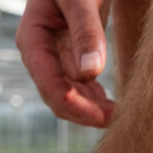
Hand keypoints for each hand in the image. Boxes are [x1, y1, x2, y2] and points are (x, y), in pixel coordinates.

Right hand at [16, 0, 113, 126]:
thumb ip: (85, 32)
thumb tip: (90, 74)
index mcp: (33, 39)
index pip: (50, 85)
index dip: (75, 106)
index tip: (103, 116)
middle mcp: (39, 53)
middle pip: (57, 96)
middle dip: (84, 112)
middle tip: (117, 120)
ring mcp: (53, 55)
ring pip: (68, 95)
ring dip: (91, 109)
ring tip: (119, 115)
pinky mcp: (68, 54)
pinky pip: (77, 85)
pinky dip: (93, 97)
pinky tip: (111, 105)